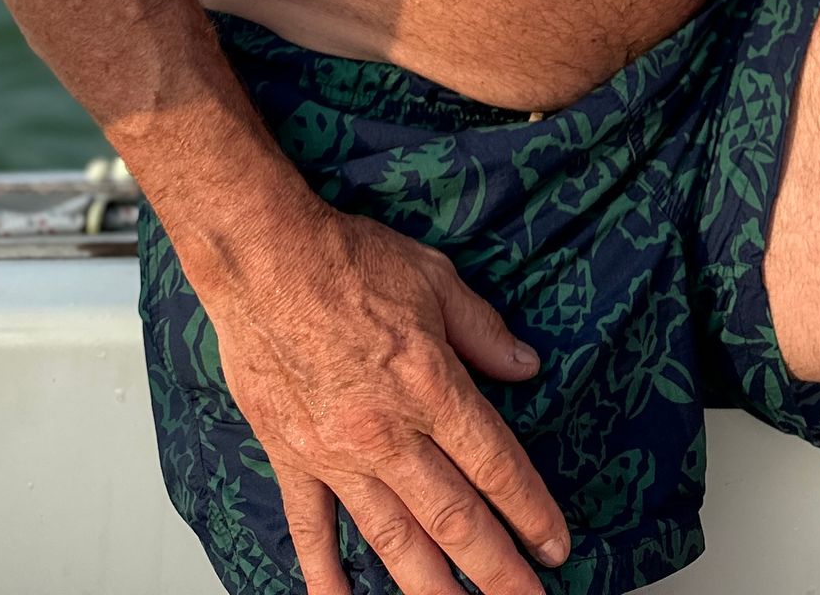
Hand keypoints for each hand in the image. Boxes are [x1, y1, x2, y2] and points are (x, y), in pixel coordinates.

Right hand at [197, 196, 570, 594]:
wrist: (264, 258)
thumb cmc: (346, 259)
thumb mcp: (435, 278)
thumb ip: (483, 330)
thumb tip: (525, 365)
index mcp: (431, 387)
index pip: (495, 465)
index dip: (531, 511)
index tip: (555, 544)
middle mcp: (388, 433)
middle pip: (455, 518)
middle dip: (496, 570)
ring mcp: (337, 454)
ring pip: (394, 539)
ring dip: (431, 587)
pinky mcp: (293, 457)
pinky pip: (312, 528)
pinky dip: (326, 573)